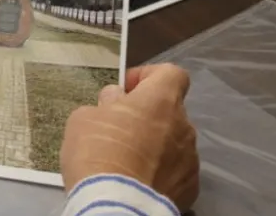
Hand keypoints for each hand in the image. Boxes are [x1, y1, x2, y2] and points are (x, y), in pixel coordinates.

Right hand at [61, 64, 199, 211]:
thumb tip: (116, 101)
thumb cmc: (98, 152)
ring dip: (155, 146)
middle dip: (147, 117)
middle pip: (169, 111)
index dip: (148, 77)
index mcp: (161, 100)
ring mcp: (191, 159)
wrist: (117, 205)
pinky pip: (176, 172)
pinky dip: (161, 174)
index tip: (126, 92)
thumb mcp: (84, 118)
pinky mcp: (191, 188)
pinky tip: (139, 182)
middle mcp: (183, 126)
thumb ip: (106, 104)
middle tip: (119, 131)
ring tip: (128, 163)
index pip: (172, 74)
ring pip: (173, 143)